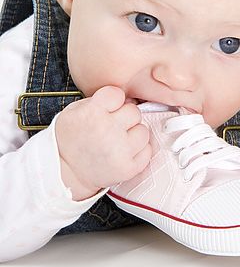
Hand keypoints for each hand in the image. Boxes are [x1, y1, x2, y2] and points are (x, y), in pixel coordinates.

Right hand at [55, 86, 151, 200]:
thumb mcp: (74, 111)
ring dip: (133, 134)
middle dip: (125, 117)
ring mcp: (120, 151)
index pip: (117, 94)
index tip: (109, 108)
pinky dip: (138, 151)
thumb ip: (99, 100)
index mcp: (92, 113)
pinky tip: (124, 152)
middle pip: (134, 112)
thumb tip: (126, 99)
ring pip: (143, 131)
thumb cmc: (71, 138)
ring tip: (118, 141)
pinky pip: (147, 151)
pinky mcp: (128, 168)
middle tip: (112, 127)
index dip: (114, 100)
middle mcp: (108, 130)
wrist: (64, 172)